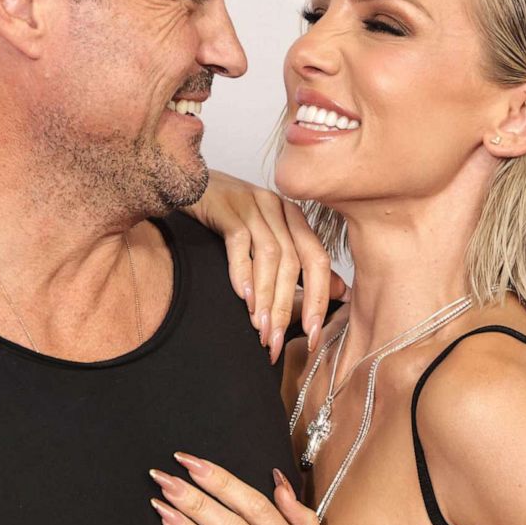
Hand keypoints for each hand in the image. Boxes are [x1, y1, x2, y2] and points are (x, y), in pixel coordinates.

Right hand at [183, 171, 346, 362]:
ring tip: (259, 328)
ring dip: (265, 297)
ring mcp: (253, 204)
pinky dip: (243, 272)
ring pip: (270, 256)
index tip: (313, 336)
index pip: (317, 259)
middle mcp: (278, 208)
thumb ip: (302, 266)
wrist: (184, 183)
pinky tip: (242, 297)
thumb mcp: (268, 239)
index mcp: (294, 217)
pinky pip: (240, 242)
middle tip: (275, 341)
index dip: (319, 299)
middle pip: (294, 262)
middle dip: (286, 307)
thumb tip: (341, 293)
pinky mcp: (226, 205)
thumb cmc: (226, 216)